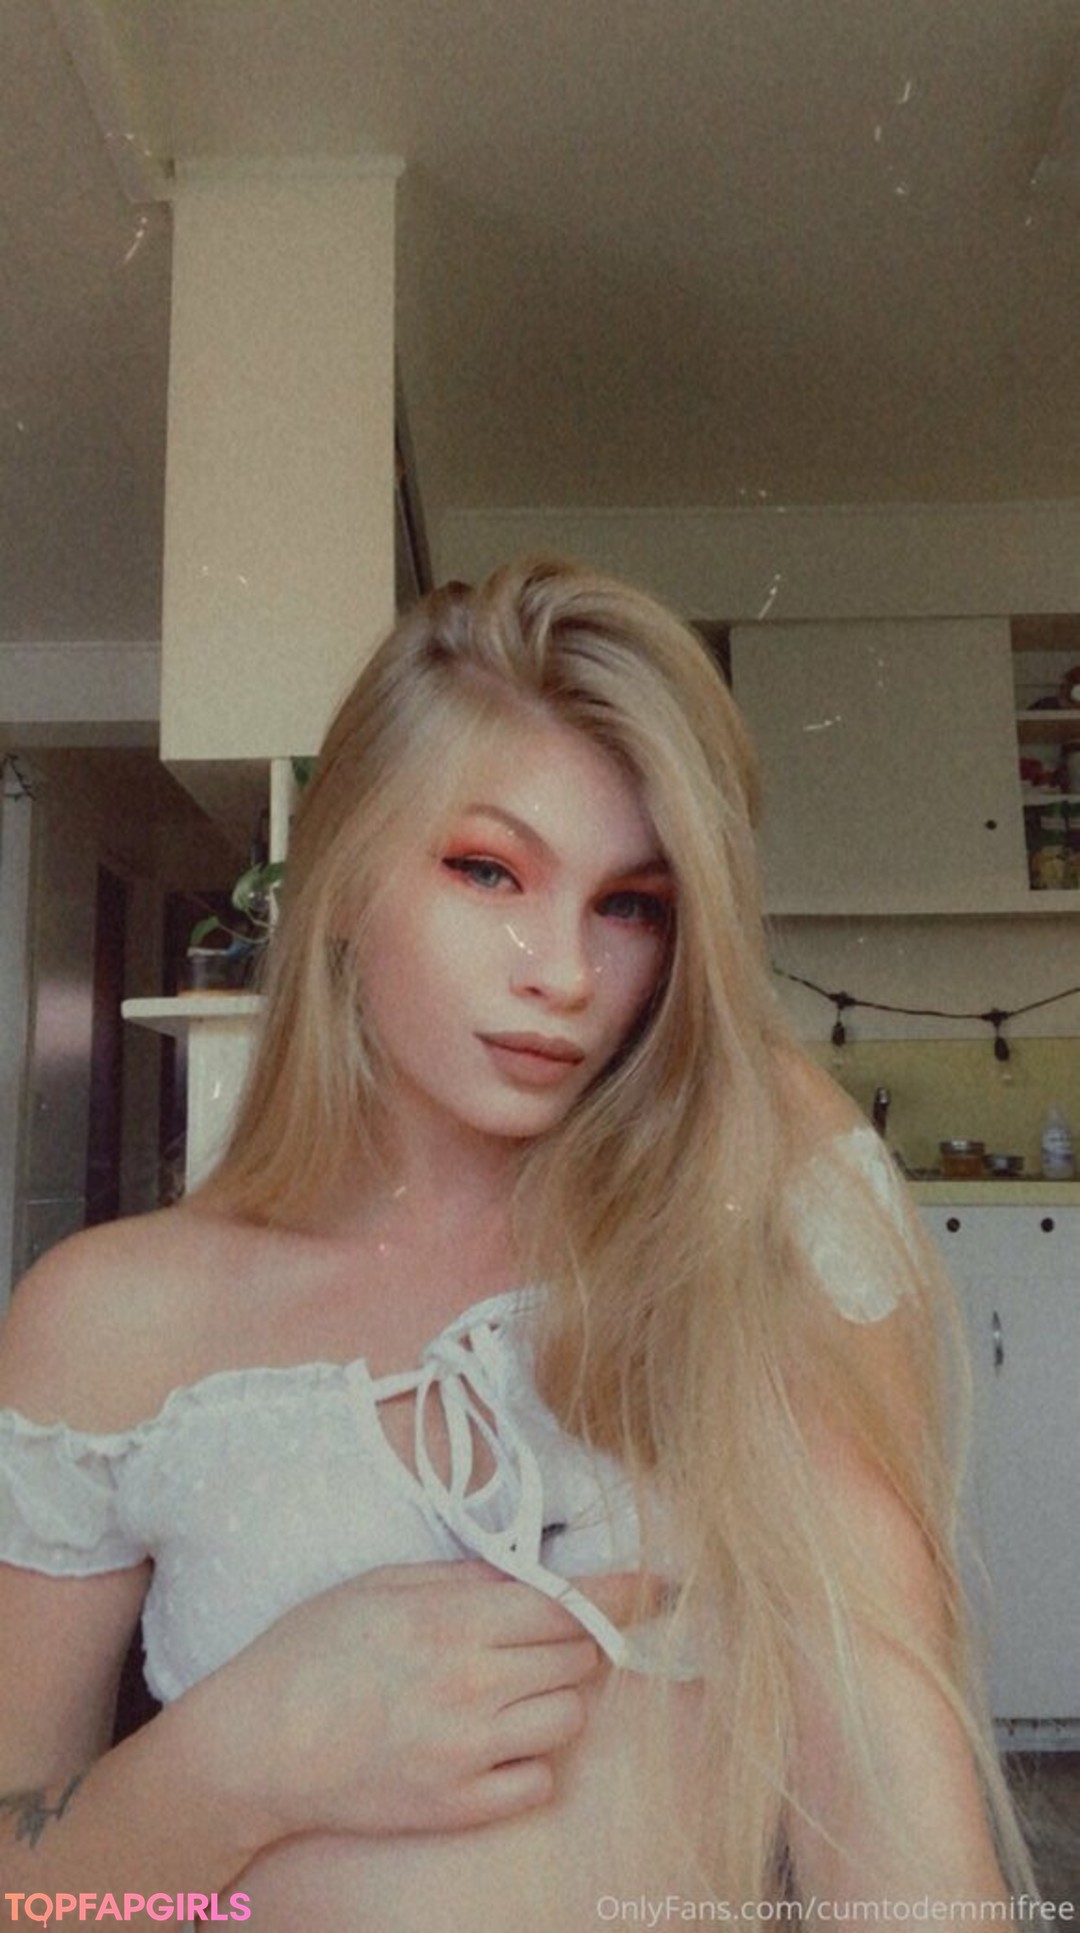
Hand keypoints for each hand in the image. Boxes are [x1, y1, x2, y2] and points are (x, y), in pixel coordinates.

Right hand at [200, 1560, 654, 1845]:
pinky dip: (533, 1760)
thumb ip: (466, 1578)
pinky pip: (540, 1782)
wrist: (259, 1744)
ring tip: (509, 1688)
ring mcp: (469, 1751)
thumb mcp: (384, 1585)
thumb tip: (531, 1571)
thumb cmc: (312, 1649)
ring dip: (556, 1696)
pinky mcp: (459, 1806)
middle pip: (580, 1658)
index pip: (571, 1603)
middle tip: (537, 1636)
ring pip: (569, 1716)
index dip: (624, 1590)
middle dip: (575, 1640)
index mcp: (455, 1621)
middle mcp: (473, 1686)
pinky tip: (495, 1741)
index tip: (662, 1583)